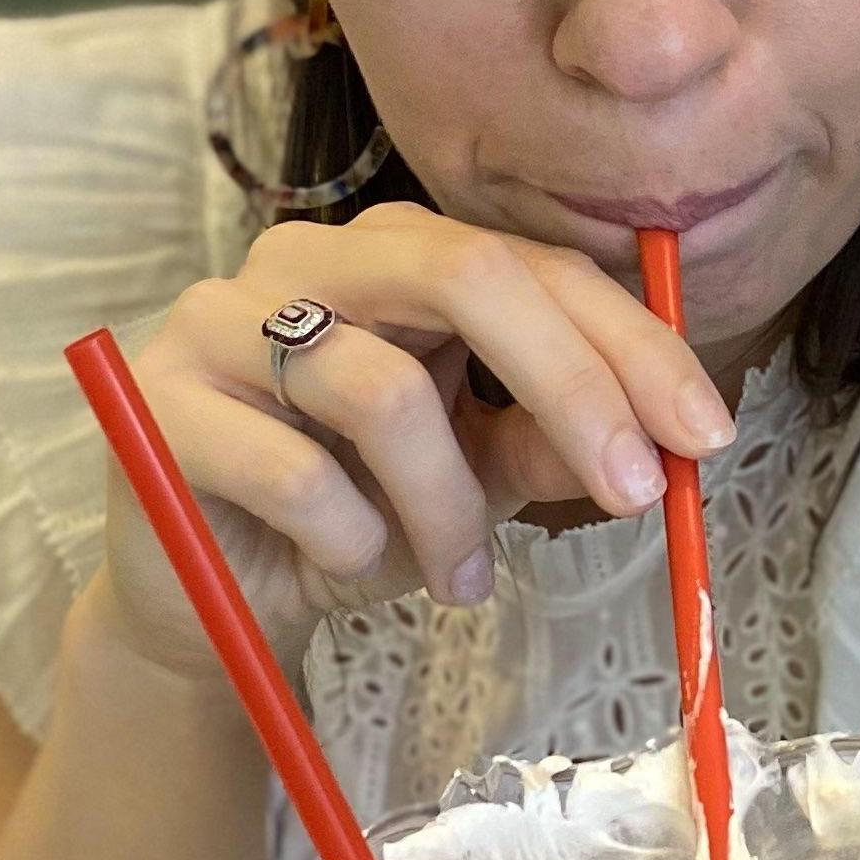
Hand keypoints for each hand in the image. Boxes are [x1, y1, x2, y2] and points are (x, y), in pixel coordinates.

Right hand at [98, 203, 735, 682]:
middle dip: (572, 388)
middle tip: (633, 492)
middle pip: (467, 276)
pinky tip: (351, 566)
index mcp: (395, 255)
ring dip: (448, 507)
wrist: (209, 605)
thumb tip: (658, 441)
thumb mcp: (477, 475)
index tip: (704, 433)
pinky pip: (294, 470)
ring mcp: (217, 319)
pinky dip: (351, 537)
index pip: (534, 267)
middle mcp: (306, 259)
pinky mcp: (156, 402)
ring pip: (382, 391)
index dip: (631, 346)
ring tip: (459, 578)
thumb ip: (552, 442)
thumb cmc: (353, 517)